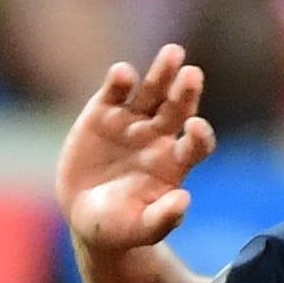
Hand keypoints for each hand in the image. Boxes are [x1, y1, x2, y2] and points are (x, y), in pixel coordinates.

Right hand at [57, 45, 213, 252]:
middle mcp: (158, 136)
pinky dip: (119, 81)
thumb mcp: (138, 229)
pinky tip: (122, 74)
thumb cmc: (119, 226)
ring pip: (152, 91)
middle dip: (186, 92)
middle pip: (178, 109)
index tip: (196, 128)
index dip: (198, 136)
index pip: (195, 144)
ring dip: (162, 73)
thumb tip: (184, 200)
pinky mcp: (103, 112)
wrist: (84, 214)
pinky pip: (115, 91)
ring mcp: (132, 121)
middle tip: (192, 75)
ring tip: (173, 53)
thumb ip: (162, 219)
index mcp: (174, 163)